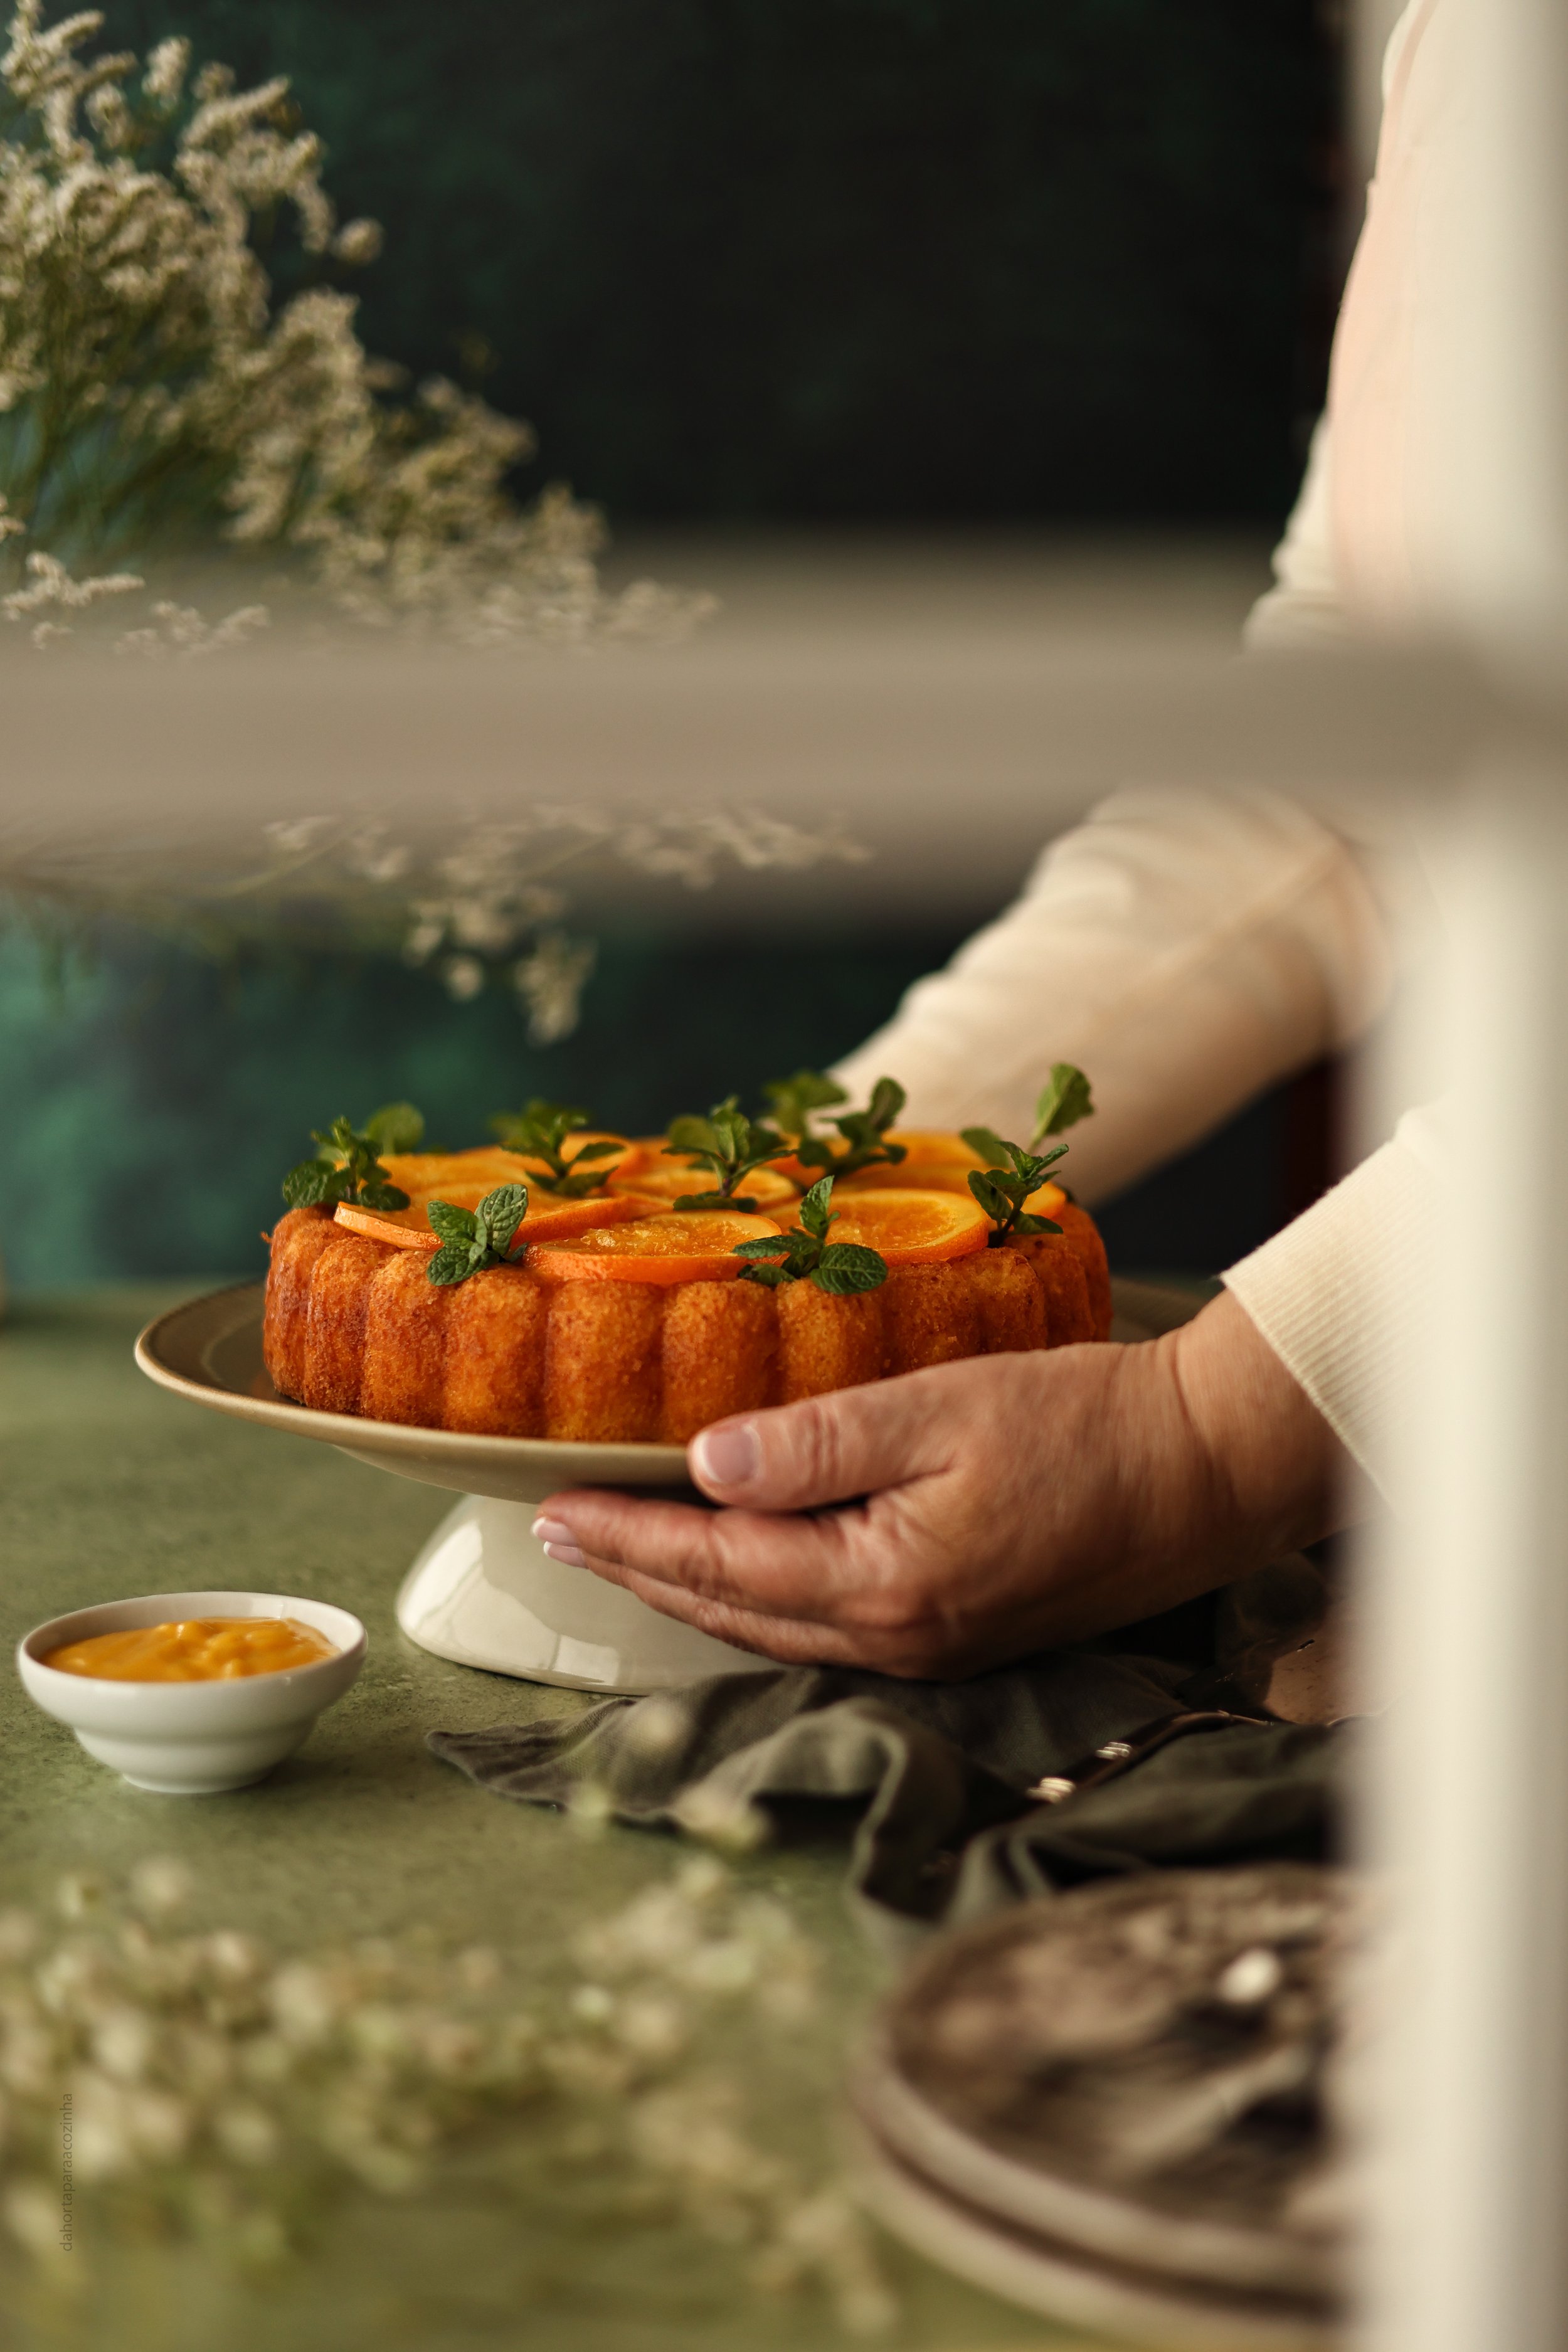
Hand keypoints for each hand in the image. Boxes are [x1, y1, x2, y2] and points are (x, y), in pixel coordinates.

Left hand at [533, 1290, 1351, 1677]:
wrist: (1205, 1470)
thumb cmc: (1086, 1426)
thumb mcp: (942, 1409)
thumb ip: (819, 1441)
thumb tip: (706, 1462)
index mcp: (883, 1586)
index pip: (714, 1566)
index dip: (623, 1537)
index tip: (550, 1508)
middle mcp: (896, 1641)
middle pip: (728, 1613)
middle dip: (636, 1572)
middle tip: (557, 1532)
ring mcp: (929, 1651)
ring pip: (770, 1630)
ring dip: (689, 1591)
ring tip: (624, 1550)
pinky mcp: (956, 1637)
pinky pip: (821, 1628)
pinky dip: (756, 1597)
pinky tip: (737, 1566)